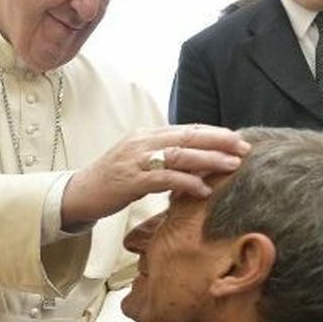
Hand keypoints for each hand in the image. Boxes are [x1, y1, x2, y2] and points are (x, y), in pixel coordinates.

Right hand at [61, 124, 246, 226]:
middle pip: (187, 136)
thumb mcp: (140, 162)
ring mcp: (135, 160)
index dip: (214, 132)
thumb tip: (198, 159)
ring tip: (232, 165)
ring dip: (209, 159)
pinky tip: (203, 189)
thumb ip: (165, 157)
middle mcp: (142, 142)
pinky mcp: (130, 180)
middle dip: (219, 140)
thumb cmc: (112, 180)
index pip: (187, 128)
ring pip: (180, 154)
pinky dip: (187, 182)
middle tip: (244, 147)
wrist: (78, 193)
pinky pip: (164, 178)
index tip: (238, 139)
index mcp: (146, 134)